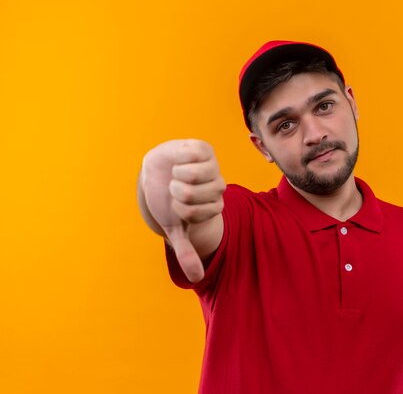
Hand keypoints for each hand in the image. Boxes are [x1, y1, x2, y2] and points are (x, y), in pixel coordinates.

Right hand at [141, 139, 224, 282]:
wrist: (158, 171)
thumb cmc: (167, 199)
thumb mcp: (175, 227)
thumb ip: (186, 252)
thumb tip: (197, 279)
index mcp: (214, 205)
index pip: (197, 213)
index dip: (180, 209)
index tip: (177, 205)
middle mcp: (218, 185)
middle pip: (193, 194)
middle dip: (176, 192)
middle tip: (175, 188)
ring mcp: (212, 166)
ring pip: (195, 174)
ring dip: (177, 175)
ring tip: (176, 173)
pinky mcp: (203, 149)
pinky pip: (194, 155)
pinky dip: (179, 158)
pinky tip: (178, 160)